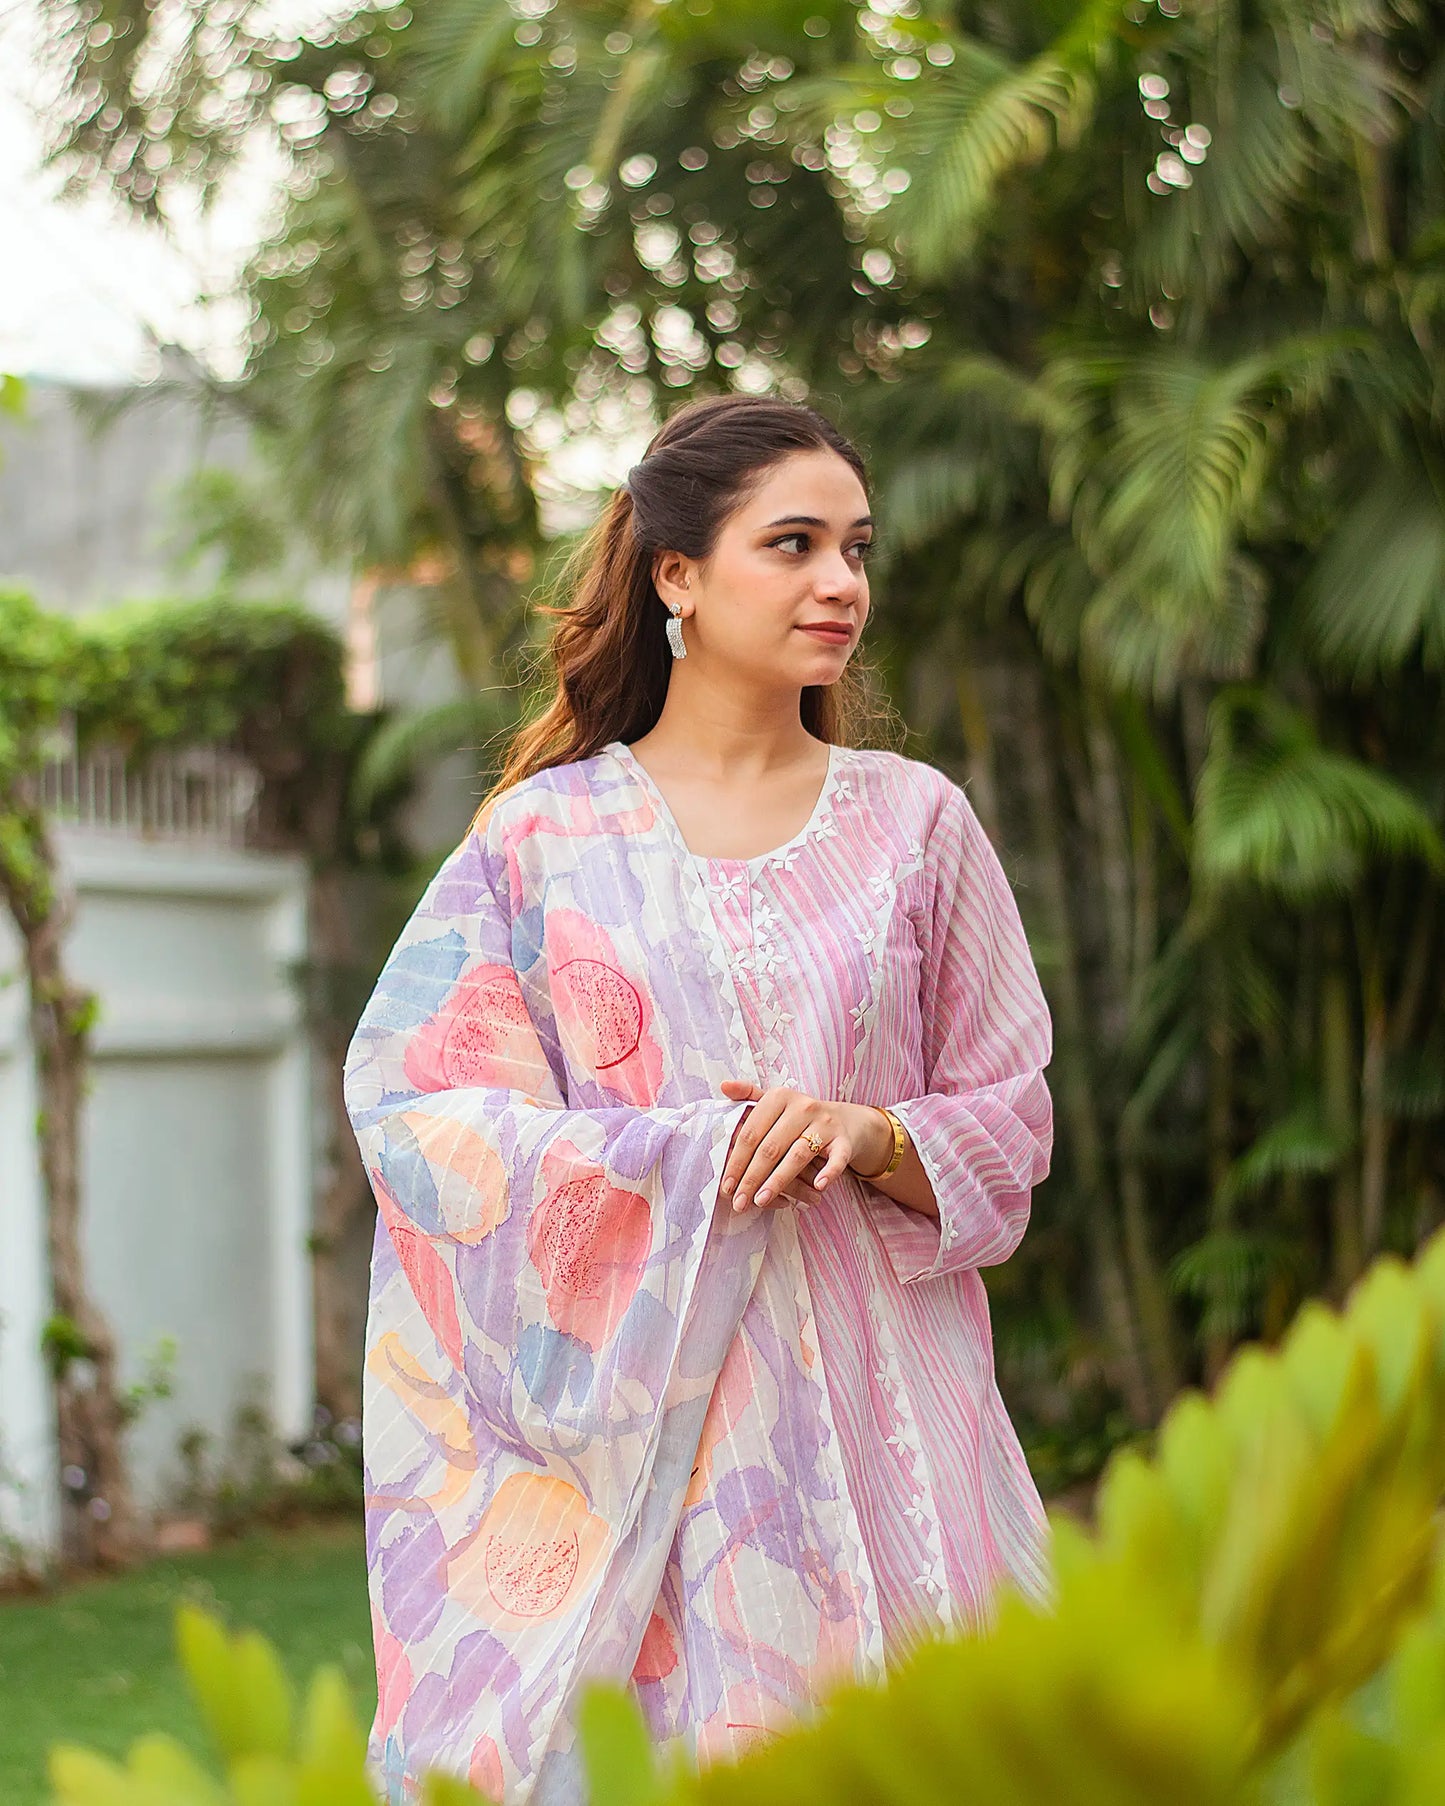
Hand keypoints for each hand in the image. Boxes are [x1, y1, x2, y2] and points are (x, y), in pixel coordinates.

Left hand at [718, 1081, 892, 1212]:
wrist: (845, 1121)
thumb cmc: (799, 1117)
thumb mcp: (775, 1103)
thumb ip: (748, 1097)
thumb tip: (724, 1086)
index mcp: (779, 1097)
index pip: (751, 1132)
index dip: (736, 1161)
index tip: (725, 1185)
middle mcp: (803, 1107)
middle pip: (771, 1147)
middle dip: (751, 1178)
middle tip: (739, 1202)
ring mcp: (825, 1124)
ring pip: (797, 1155)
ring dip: (778, 1181)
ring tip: (761, 1201)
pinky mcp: (844, 1141)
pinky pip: (837, 1159)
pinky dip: (829, 1172)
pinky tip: (818, 1187)